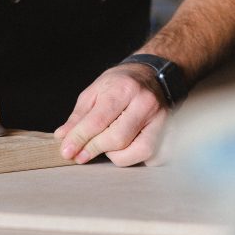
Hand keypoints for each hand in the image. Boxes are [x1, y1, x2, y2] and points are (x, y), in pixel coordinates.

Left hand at [54, 64, 168, 166]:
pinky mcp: (172, 132)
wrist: (152, 75)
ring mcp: (162, 119)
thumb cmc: (121, 84)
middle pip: (118, 139)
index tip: (67, 151)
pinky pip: (154, 158)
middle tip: (82, 154)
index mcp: (124, 89)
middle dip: (95, 149)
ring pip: (138, 151)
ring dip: (117, 156)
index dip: (79, 139)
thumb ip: (79, 116)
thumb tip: (63, 137)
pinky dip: (138, 159)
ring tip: (108, 148)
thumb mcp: (95, 92)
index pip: (98, 121)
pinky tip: (129, 149)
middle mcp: (146, 104)